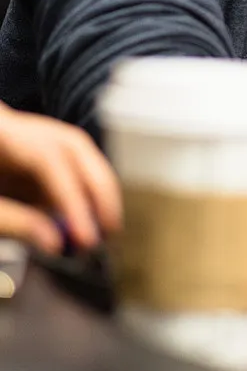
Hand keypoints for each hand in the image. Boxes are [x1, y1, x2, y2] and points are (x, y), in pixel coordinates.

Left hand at [0, 104, 121, 252]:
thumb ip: (14, 222)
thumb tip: (57, 243)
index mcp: (3, 134)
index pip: (49, 159)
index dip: (72, 198)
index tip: (85, 236)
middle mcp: (23, 127)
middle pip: (75, 146)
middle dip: (98, 187)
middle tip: (111, 230)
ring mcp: (32, 135)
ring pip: (79, 152)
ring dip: (97, 189)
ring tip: (108, 227)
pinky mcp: (35, 152)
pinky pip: (68, 167)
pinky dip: (82, 192)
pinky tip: (88, 219)